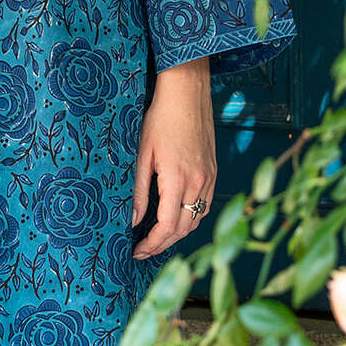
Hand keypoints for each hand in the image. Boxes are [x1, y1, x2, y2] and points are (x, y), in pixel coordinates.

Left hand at [131, 56, 215, 258]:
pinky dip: (189, 219)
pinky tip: (174, 218)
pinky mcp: (213, 171)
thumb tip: (132, 221)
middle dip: (162, 245)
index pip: (167, 227)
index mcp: (178, 180)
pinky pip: (204, 206)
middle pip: (183, 229)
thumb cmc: (160, 119)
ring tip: (156, 239)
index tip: (136, 252)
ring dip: (177, 234)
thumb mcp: (141, 154)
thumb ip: (138, 191)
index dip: (152, 244)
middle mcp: (198, 183)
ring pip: (196, 220)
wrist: (187, 93)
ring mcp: (209, 178)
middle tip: (143, 252)